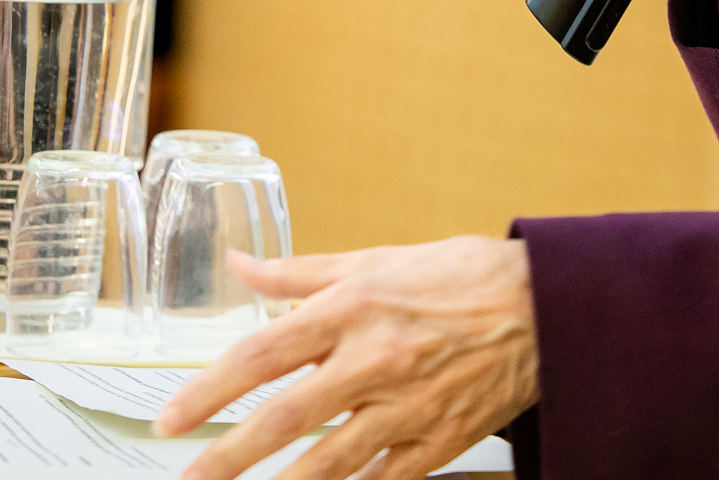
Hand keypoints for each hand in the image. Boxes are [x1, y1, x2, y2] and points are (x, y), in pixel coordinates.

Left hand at [154, 239, 537, 479]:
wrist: (546, 306)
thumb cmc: (459, 276)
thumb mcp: (373, 261)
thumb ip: (299, 273)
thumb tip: (241, 265)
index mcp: (351, 309)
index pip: (262, 354)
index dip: (209, 391)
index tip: (172, 419)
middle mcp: (374, 361)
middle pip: (286, 417)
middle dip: (228, 455)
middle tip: (189, 476)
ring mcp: (408, 408)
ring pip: (330, 462)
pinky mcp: (439, 442)